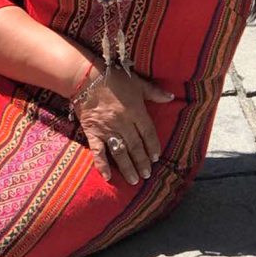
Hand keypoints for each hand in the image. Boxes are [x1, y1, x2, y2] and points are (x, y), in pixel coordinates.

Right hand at [74, 65, 174, 185]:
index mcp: (135, 111)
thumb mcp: (136, 82)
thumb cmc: (112, 77)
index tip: (156, 158)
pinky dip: (102, 164)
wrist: (84, 76)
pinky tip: (107, 177)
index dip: (153, 146)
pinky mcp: (92, 132)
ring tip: (134, 180)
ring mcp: (107, 129)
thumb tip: (170, 97)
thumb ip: (153, 92)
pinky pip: (98, 151)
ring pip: (120, 152)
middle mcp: (123, 123)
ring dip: (128, 167)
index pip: (148, 133)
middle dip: (142, 162)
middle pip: (136, 146)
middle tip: (147, 175)